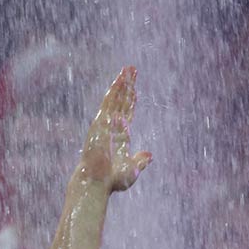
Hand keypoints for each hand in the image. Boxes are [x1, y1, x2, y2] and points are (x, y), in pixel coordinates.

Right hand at [76, 66, 151, 191]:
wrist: (98, 180)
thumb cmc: (112, 179)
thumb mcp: (132, 169)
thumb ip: (140, 161)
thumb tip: (150, 155)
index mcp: (121, 137)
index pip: (127, 114)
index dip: (131, 102)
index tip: (135, 91)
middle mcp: (113, 127)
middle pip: (122, 102)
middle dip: (127, 86)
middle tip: (132, 70)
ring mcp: (106, 122)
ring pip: (116, 98)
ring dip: (123, 82)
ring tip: (129, 68)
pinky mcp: (101, 121)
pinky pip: (109, 101)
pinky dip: (115, 89)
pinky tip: (121, 78)